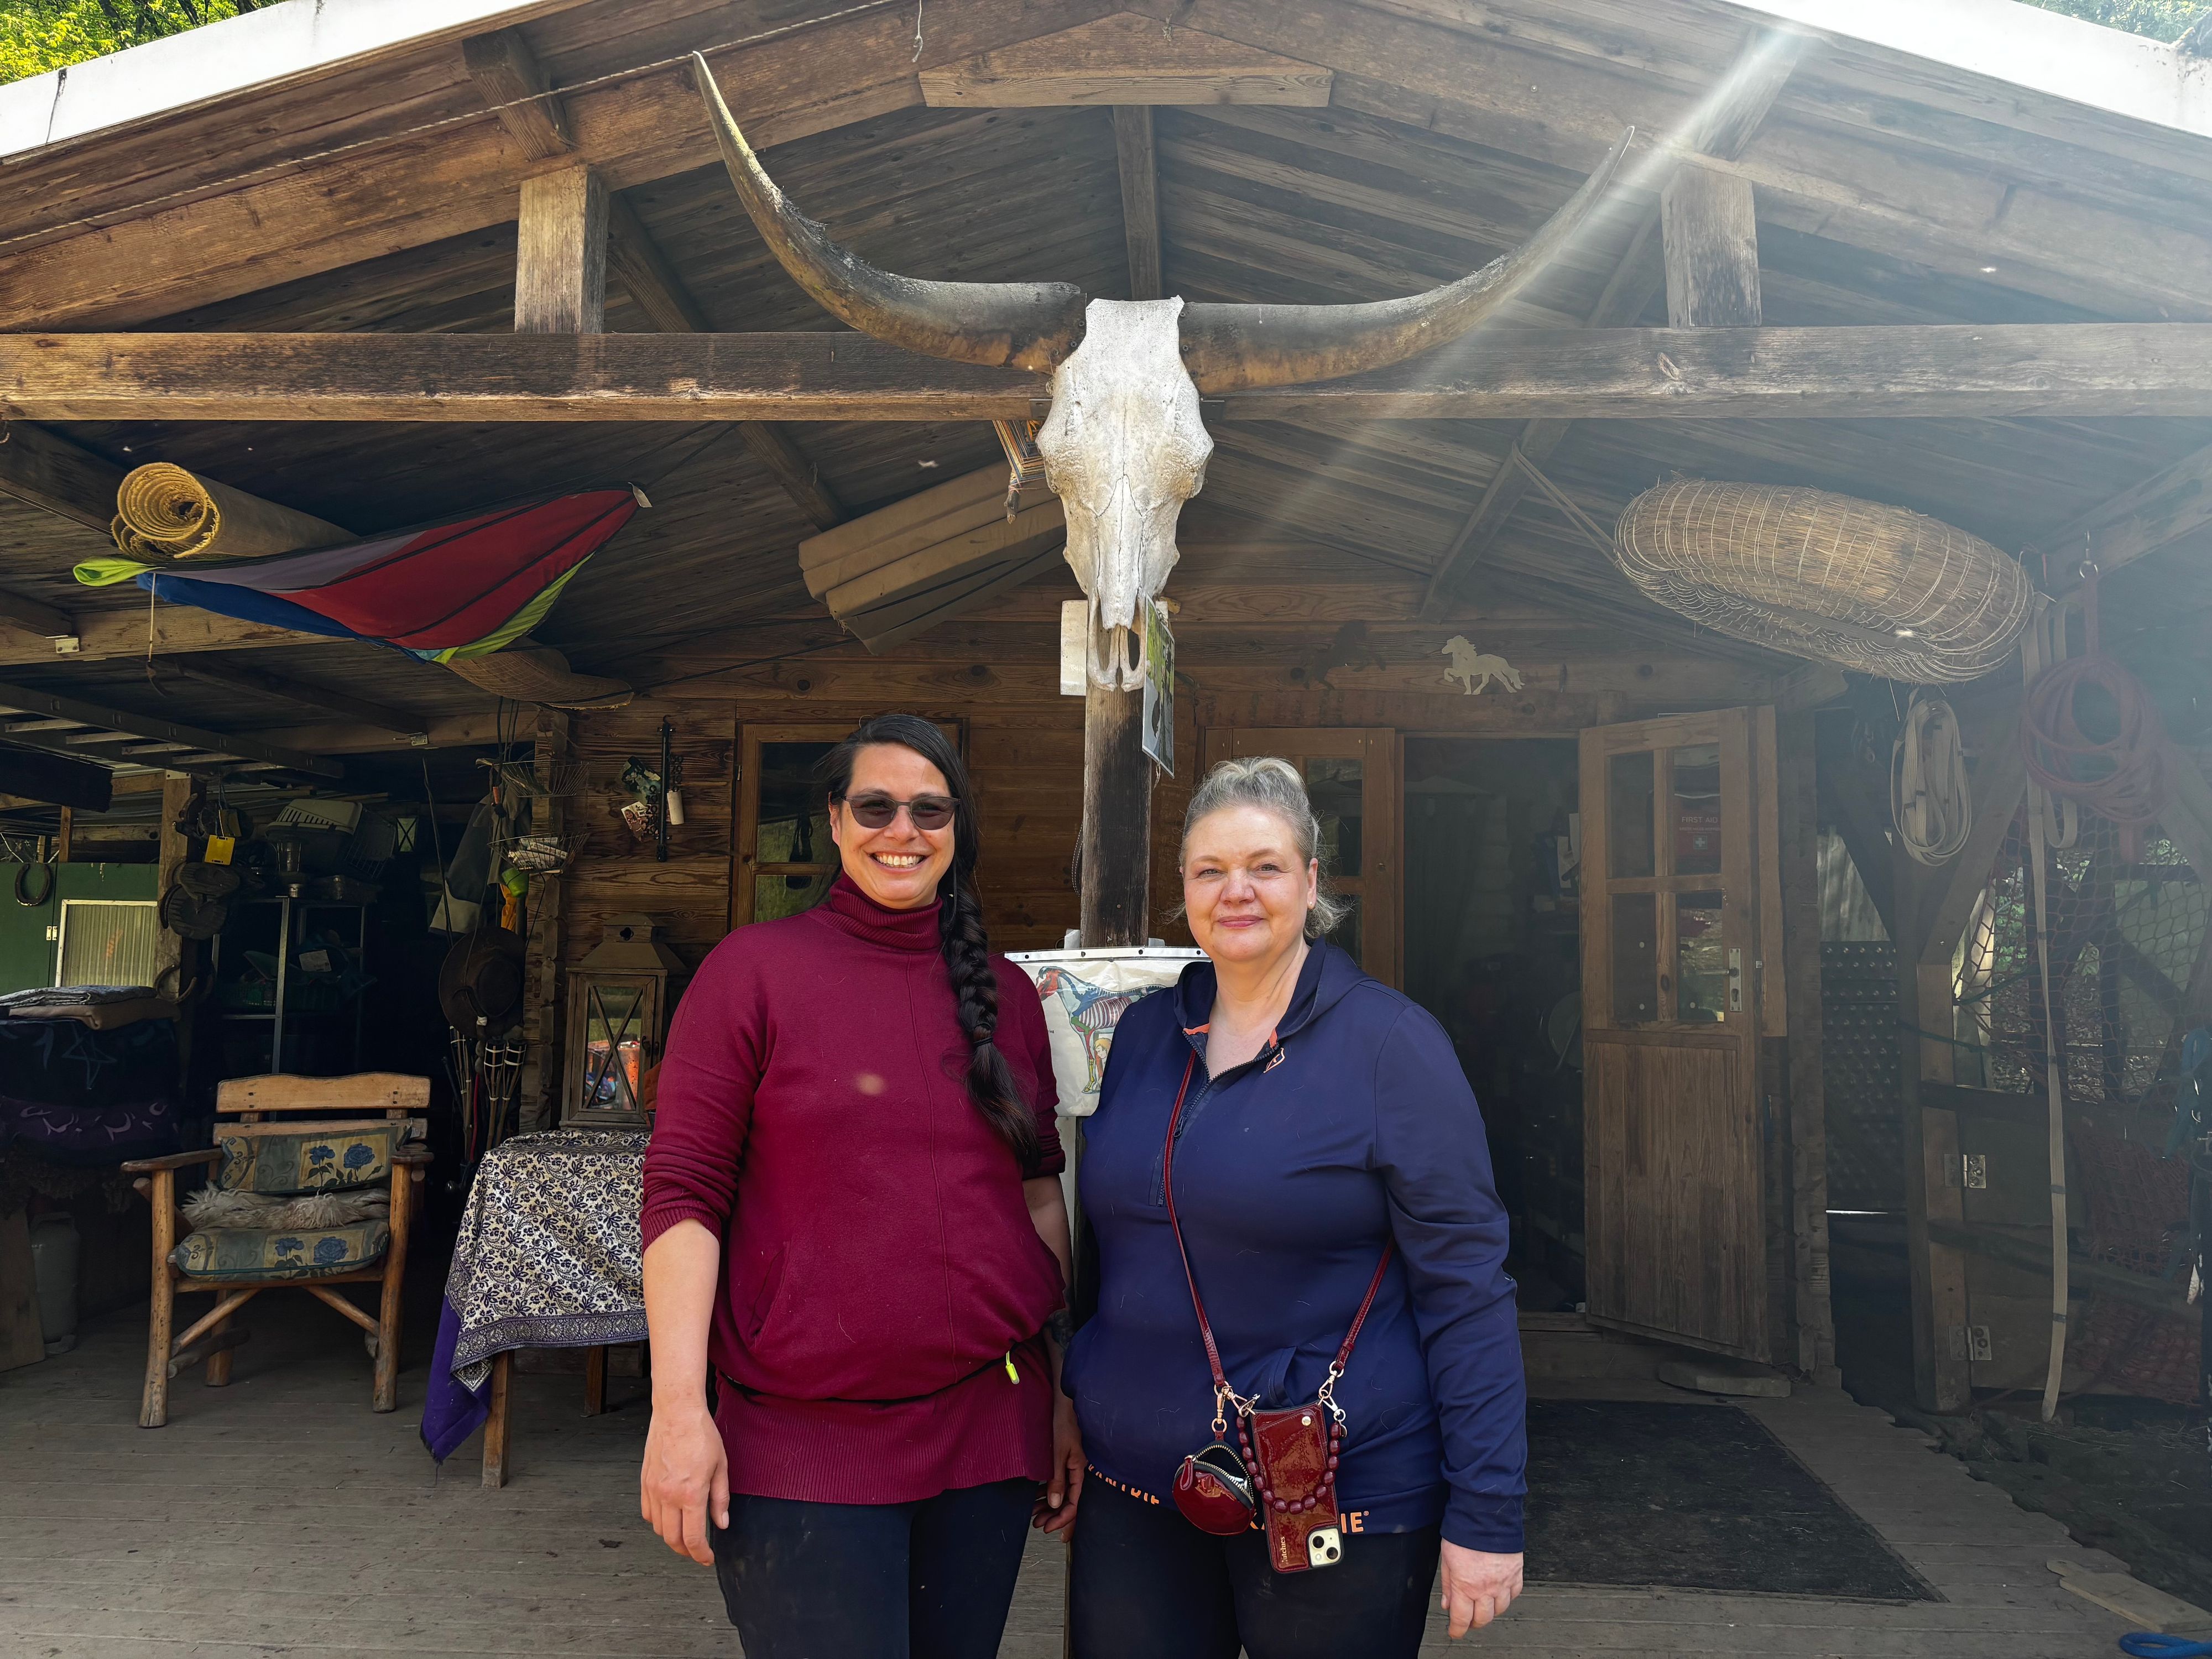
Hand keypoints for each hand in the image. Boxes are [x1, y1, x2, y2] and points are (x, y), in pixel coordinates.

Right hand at [640, 1397, 728, 1565]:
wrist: (676, 1412)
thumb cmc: (701, 1434)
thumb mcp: (721, 1466)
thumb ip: (720, 1499)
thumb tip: (721, 1523)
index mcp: (691, 1493)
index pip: (693, 1538)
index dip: (700, 1554)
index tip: (707, 1558)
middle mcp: (669, 1495)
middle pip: (672, 1539)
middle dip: (686, 1551)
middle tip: (697, 1551)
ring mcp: (653, 1489)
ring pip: (658, 1529)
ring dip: (672, 1537)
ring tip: (685, 1533)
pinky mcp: (645, 1482)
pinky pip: (648, 1513)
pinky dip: (658, 1522)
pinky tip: (669, 1517)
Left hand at [1033, 1393, 1084, 1534]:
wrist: (1063, 1402)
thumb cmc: (1063, 1423)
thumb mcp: (1059, 1453)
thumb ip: (1057, 1479)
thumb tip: (1054, 1504)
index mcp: (1079, 1471)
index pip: (1073, 1504)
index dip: (1062, 1519)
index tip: (1047, 1528)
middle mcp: (1077, 1471)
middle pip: (1068, 1501)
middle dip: (1053, 1516)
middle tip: (1037, 1524)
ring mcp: (1071, 1466)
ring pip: (1062, 1493)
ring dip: (1048, 1505)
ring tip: (1033, 1514)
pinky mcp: (1064, 1459)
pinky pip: (1057, 1482)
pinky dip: (1047, 1491)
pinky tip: (1036, 1496)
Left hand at [1439, 1542, 1522, 1637]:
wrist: (1486, 1515)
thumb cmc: (1464, 1533)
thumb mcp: (1447, 1559)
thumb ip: (1447, 1584)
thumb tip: (1447, 1604)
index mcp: (1465, 1586)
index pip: (1462, 1619)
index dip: (1457, 1630)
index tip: (1455, 1632)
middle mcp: (1486, 1588)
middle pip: (1483, 1619)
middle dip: (1473, 1622)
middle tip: (1468, 1618)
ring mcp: (1503, 1582)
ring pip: (1500, 1610)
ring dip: (1490, 1611)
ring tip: (1483, 1604)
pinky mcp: (1516, 1574)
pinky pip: (1514, 1594)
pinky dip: (1507, 1597)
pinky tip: (1499, 1592)